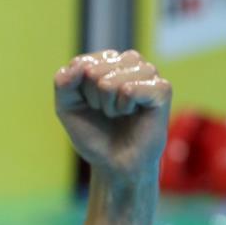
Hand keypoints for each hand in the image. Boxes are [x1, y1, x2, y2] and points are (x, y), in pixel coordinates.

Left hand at [54, 49, 171, 181]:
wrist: (116, 164)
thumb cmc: (95, 134)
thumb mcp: (67, 107)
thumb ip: (63, 82)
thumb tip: (81, 65)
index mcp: (109, 60)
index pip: (81, 64)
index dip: (79, 92)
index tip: (92, 106)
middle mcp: (130, 61)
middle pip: (93, 71)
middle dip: (93, 99)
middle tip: (107, 113)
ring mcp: (148, 73)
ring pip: (110, 81)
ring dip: (108, 105)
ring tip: (119, 114)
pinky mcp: (162, 88)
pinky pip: (129, 89)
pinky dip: (123, 107)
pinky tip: (132, 114)